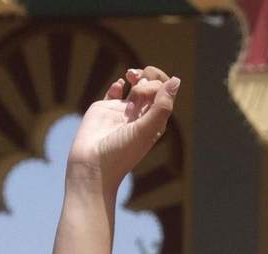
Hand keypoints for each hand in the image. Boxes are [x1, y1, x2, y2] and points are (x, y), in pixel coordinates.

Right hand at [66, 67, 180, 192]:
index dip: (158, 82)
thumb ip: (161, 106)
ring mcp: (123, 112)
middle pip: (152, 87)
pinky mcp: (105, 109)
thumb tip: (175, 81)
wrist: (92, 165)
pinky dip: (118, 84)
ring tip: (131, 75)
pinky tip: (119, 85)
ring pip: (135, 87)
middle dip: (148, 76)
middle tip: (138, 80)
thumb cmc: (122, 152)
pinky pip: (115, 91)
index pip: (165, 94)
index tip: (145, 87)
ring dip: (136, 77)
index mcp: (155, 122)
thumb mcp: (146, 130)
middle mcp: (141, 116)